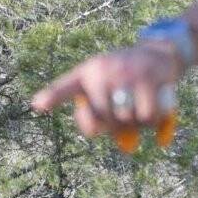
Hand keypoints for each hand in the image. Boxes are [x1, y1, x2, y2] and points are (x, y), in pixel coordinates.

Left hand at [31, 39, 185, 136]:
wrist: (159, 52)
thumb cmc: (126, 79)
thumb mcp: (108, 90)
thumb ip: (105, 118)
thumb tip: (126, 144)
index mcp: (86, 74)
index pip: (66, 87)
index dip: (52, 96)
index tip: (38, 105)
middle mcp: (102, 71)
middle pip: (105, 119)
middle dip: (117, 124)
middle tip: (125, 113)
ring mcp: (125, 73)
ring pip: (127, 119)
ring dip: (137, 122)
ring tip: (140, 107)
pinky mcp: (148, 77)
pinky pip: (148, 115)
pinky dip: (154, 119)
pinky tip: (155, 107)